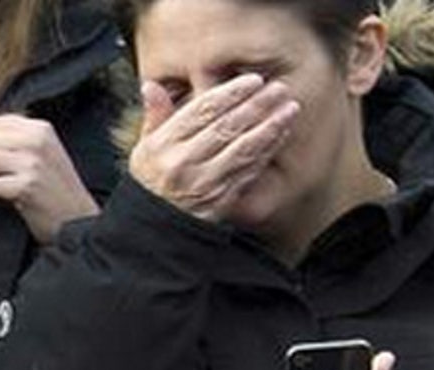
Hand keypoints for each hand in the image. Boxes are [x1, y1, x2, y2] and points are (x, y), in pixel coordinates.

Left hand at [0, 114, 98, 243]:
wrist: (77, 218)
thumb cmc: (56, 187)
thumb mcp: (46, 150)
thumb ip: (19, 137)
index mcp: (41, 129)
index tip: (5, 158)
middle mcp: (36, 141)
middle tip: (3, 174)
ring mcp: (31, 163)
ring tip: (6, 185)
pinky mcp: (25, 186)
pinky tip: (12, 198)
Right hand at [128, 74, 298, 222]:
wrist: (154, 225)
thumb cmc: (151, 179)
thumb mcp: (144, 146)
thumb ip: (154, 115)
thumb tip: (152, 85)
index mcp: (163, 145)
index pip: (201, 111)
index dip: (230, 93)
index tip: (254, 80)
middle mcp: (183, 163)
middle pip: (226, 127)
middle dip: (256, 106)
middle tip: (279, 88)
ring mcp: (204, 182)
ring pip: (243, 149)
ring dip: (270, 127)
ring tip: (289, 108)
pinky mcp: (220, 198)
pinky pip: (248, 170)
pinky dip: (267, 150)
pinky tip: (280, 134)